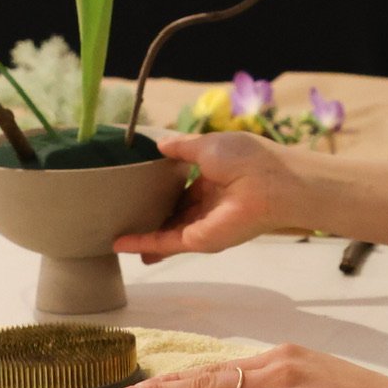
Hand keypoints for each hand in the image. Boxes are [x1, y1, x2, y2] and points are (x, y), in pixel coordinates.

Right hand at [115, 131, 302, 261]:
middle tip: (126, 217)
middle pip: (175, 213)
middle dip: (154, 217)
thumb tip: (160, 144)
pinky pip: (166, 242)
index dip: (164, 189)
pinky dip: (143, 243)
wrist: (270, 183)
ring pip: (167, 231)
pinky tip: (121, 244)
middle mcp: (209, 204)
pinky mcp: (200, 239)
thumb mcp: (208, 145)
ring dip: (143, 235)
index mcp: (214, 178)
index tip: (141, 189)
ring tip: (117, 238)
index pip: (184, 188)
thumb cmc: (246, 158)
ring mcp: (204, 224)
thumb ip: (182, 147)